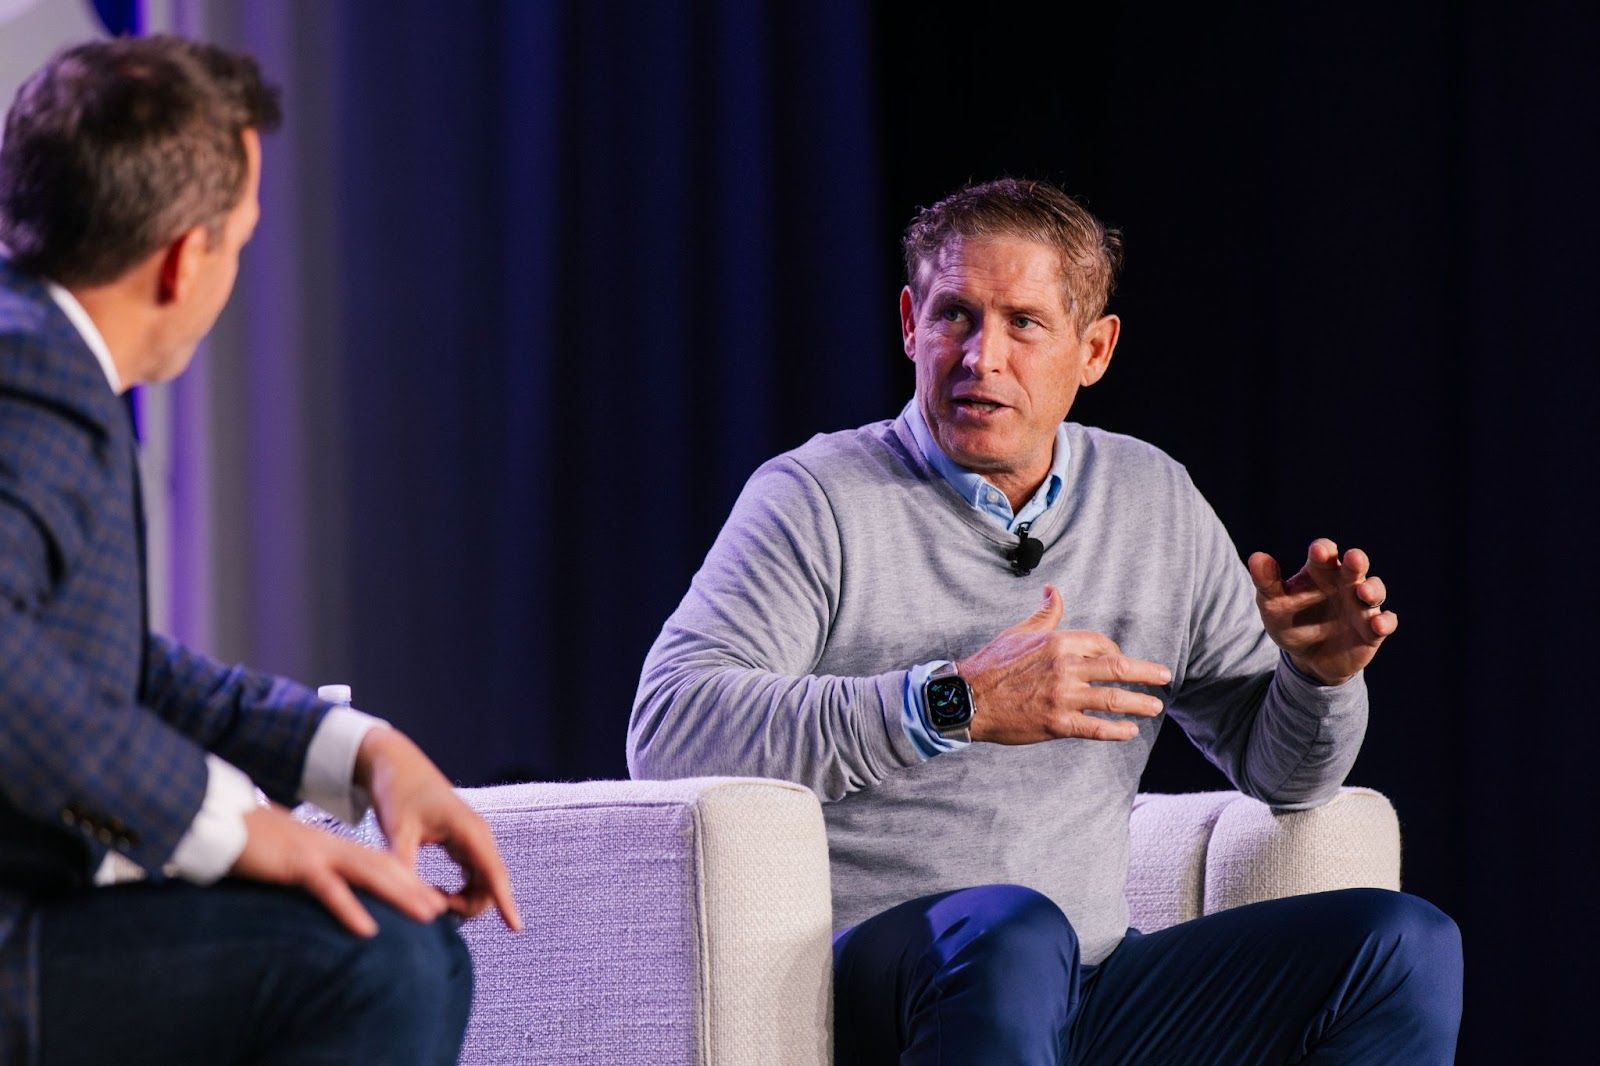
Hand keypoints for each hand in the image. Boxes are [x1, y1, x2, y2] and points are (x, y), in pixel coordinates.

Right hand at [231, 803, 448, 936]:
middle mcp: (331, 848)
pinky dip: (350, 909)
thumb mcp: (289, 856)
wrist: (221, 819)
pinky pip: (328, 889)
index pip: (377, 863)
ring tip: (426, 915)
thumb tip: (323, 884)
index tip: (429, 898)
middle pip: (383, 868)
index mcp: (331, 847)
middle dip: (414, 888)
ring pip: (368, 875)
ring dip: (400, 895)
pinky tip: (368, 929)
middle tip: (442, 909)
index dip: (405, 879)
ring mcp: (316, 855)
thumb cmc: (253, 843)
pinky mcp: (295, 865)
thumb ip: (309, 869)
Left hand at [356, 726, 521, 930]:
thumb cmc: (397, 793)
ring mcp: (474, 839)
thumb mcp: (396, 829)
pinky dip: (459, 891)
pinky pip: (474, 876)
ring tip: (426, 899)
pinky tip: (433, 892)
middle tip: (427, 906)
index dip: (505, 901)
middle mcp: (478, 836)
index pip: (493, 873)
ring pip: (483, 883)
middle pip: (490, 885)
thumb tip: (410, 901)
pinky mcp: (465, 843)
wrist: (396, 766)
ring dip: (463, 900)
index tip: (516, 928)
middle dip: (468, 906)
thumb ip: (403, 865)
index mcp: (468, 830)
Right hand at [956, 585, 1170, 743]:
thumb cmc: (992, 664)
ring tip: (1154, 707)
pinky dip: (1116, 730)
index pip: (1101, 644)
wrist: (968, 698)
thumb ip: (1045, 613)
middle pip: (1116, 668)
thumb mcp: (1020, 631)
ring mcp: (1062, 696)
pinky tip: (1129, 731)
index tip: (1122, 664)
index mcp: (1058, 641)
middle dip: (1145, 673)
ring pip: (1111, 699)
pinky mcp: (1057, 723)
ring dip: (1138, 703)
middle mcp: (1064, 667)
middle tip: (1163, 677)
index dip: (1116, 653)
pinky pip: (1095, 727)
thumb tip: (1054, 591)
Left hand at [1248, 538, 1396, 685]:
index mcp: (1320, 572)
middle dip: (1356, 561)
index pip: (1325, 553)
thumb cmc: (1291, 622)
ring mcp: (1361, 606)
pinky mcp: (1372, 630)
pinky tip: (1377, 625)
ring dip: (1373, 590)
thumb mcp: (1273, 605)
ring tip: (1362, 593)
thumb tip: (1256, 557)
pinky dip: (1385, 622)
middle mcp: (1345, 584)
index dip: (1323, 550)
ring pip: (1375, 590)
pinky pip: (1385, 622)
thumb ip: (1266, 582)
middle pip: (1356, 566)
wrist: (1307, 659)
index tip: (1318, 551)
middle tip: (1353, 558)